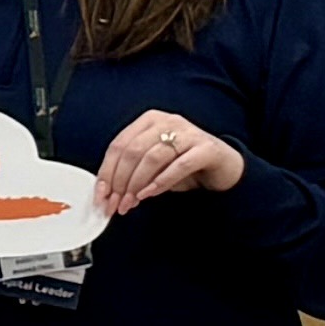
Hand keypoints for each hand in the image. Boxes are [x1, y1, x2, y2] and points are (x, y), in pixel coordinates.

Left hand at [95, 113, 242, 213]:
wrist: (224, 167)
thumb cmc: (183, 165)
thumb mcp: (152, 167)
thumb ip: (131, 173)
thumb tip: (108, 194)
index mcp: (148, 121)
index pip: (118, 145)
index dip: (106, 172)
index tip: (101, 195)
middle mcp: (167, 122)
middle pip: (132, 151)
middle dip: (120, 181)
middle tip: (115, 204)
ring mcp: (188, 133)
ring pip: (152, 158)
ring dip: (137, 184)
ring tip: (130, 203)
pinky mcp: (206, 149)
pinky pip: (178, 165)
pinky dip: (160, 182)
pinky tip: (150, 194)